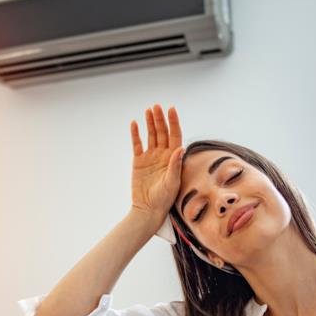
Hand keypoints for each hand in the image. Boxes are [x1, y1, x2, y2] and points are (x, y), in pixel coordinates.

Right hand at [129, 104, 183, 219]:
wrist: (148, 209)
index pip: (175, 135)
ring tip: (148, 110)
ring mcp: (150, 157)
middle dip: (160, 119)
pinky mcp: (139, 161)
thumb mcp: (172, 182)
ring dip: (150, 123)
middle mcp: (163, 155)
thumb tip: (180, 148)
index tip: (171, 109)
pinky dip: (136, 134)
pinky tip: (134, 124)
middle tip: (157, 106)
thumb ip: (175, 165)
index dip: (173, 122)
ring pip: (151, 135)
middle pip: (162, 132)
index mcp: (173, 158)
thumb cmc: (164, 199)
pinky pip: (137, 144)